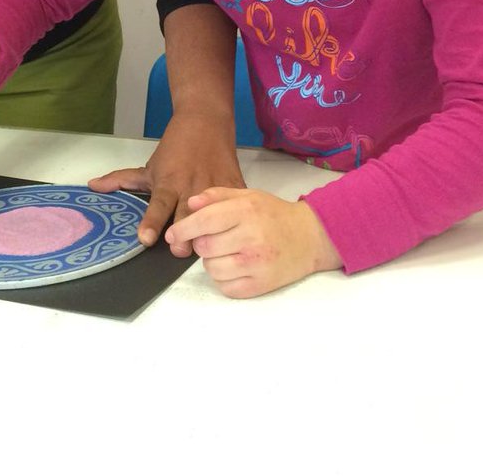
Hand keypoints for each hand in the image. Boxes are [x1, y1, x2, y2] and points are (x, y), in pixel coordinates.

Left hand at [88, 109, 244, 246]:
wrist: (206, 121)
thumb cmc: (176, 146)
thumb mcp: (149, 165)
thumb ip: (121, 180)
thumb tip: (92, 187)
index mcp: (168, 183)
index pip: (158, 207)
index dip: (152, 223)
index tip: (145, 239)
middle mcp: (190, 187)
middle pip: (188, 218)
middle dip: (185, 236)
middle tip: (179, 249)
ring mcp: (214, 188)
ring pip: (213, 217)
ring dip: (210, 233)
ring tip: (206, 249)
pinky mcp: (234, 187)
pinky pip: (235, 207)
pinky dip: (235, 218)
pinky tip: (236, 231)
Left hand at [165, 187, 341, 297]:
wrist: (310, 237)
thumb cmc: (275, 214)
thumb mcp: (247, 195)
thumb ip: (217, 196)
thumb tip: (191, 204)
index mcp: (246, 211)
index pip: (204, 222)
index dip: (183, 229)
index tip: (172, 234)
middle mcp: (251, 238)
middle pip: (204, 247)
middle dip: (201, 243)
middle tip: (213, 239)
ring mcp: (256, 264)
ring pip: (212, 269)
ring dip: (212, 261)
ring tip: (228, 252)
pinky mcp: (260, 285)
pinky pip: (225, 287)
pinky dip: (224, 279)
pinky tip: (235, 266)